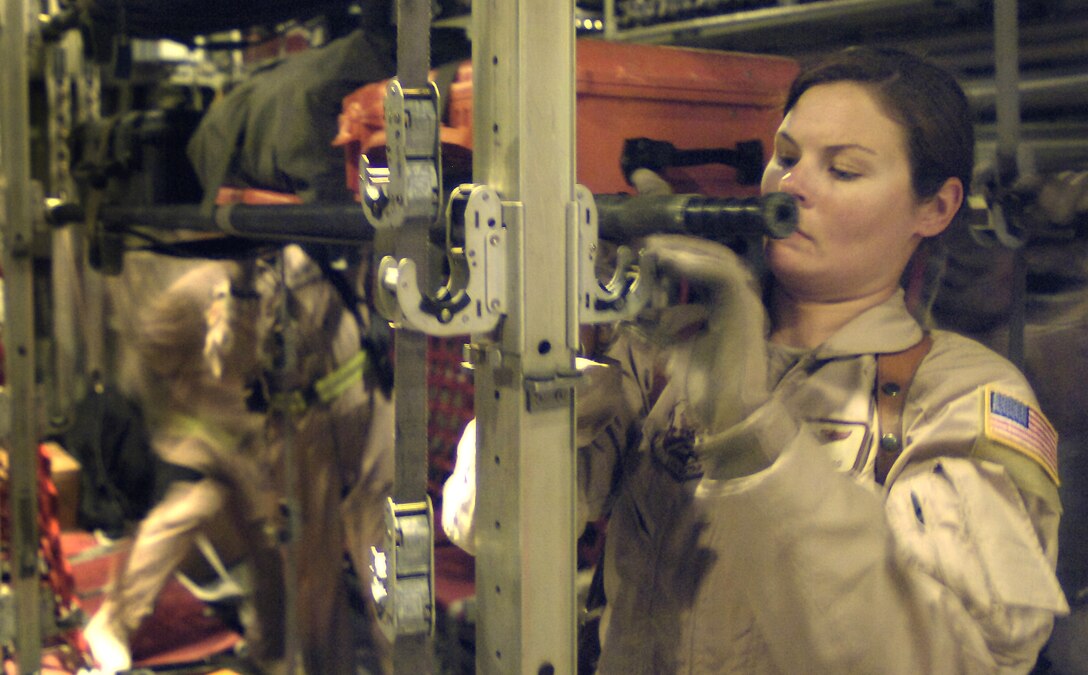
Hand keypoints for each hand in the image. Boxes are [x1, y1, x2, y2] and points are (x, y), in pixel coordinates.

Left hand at [637, 234, 768, 433]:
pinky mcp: (746, 309)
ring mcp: (745, 301)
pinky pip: (723, 276)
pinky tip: (670, 262)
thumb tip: (629, 311)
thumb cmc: (704, 382)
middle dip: (675, 246)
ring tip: (653, 248)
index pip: (701, 265)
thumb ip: (657, 325)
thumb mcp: (671, 344)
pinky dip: (696, 265)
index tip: (641, 250)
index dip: (672, 253)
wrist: (729, 411)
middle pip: (710, 255)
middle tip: (643, 243)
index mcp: (722, 302)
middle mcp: (738, 297)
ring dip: (683, 250)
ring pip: (718, 259)